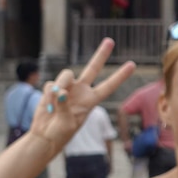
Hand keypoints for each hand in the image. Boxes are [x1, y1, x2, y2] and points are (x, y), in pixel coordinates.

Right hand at [28, 38, 135, 152]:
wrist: (44, 136)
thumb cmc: (60, 134)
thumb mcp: (66, 123)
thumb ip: (64, 106)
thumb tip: (59, 92)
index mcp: (91, 101)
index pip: (108, 86)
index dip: (120, 76)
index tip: (132, 64)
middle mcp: (81, 91)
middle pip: (93, 68)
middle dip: (101, 54)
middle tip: (110, 40)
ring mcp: (67, 88)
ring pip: (66, 75)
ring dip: (60, 85)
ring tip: (54, 103)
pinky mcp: (53, 89)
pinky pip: (51, 85)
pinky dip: (48, 96)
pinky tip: (47, 107)